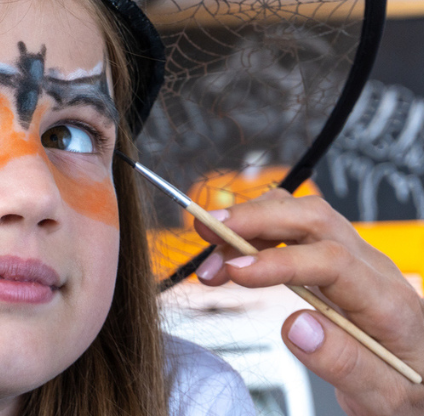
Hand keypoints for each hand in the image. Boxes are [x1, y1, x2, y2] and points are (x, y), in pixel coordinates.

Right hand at [193, 188, 423, 415]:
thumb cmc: (410, 389)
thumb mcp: (385, 396)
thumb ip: (344, 364)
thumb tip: (295, 327)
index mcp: (389, 302)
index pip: (332, 261)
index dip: (279, 261)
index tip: (236, 273)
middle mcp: (371, 267)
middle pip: (313, 218)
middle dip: (254, 218)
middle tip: (207, 230)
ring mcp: (352, 257)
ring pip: (299, 214)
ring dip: (248, 224)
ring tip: (211, 260)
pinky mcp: (333, 257)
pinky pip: (291, 227)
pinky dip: (254, 232)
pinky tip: (229, 257)